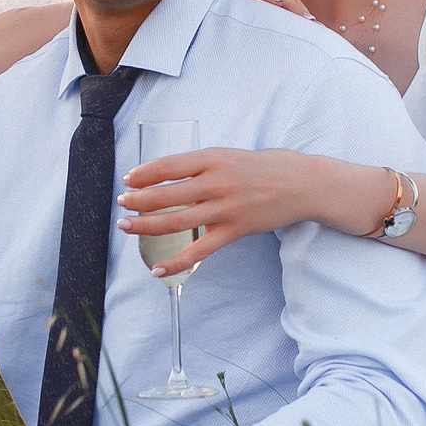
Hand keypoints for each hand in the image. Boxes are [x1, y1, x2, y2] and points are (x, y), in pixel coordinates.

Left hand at [119, 146, 358, 274]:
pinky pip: (199, 251)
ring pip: (175, 222)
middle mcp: (216, 182)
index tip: (128, 179)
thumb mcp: (231, 155)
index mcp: (213, 159)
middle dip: (137, 200)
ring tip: (126, 226)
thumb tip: (170, 174)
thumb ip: (203, 164)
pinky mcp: (234, 231)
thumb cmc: (268, 166)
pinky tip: (157, 269)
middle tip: (122, 204)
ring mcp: (225, 209)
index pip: (168, 166)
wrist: (304, 184)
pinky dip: (176, 262)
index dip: (144, 174)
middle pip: (165, 195)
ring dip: (145, 225)